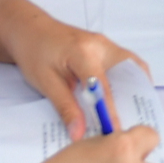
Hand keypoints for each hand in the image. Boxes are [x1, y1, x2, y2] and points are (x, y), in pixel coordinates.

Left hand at [0, 7, 144, 138]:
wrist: (29, 28)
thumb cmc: (33, 52)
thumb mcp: (45, 83)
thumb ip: (65, 107)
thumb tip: (79, 133)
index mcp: (83, 52)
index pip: (103, 87)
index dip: (110, 112)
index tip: (114, 132)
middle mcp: (101, 45)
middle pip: (129, 71)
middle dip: (134, 97)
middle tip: (131, 121)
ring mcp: (105, 44)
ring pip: (131, 66)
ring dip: (133, 88)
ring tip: (129, 112)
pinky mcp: (105, 47)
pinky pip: (124, 64)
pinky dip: (126, 80)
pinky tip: (120, 98)